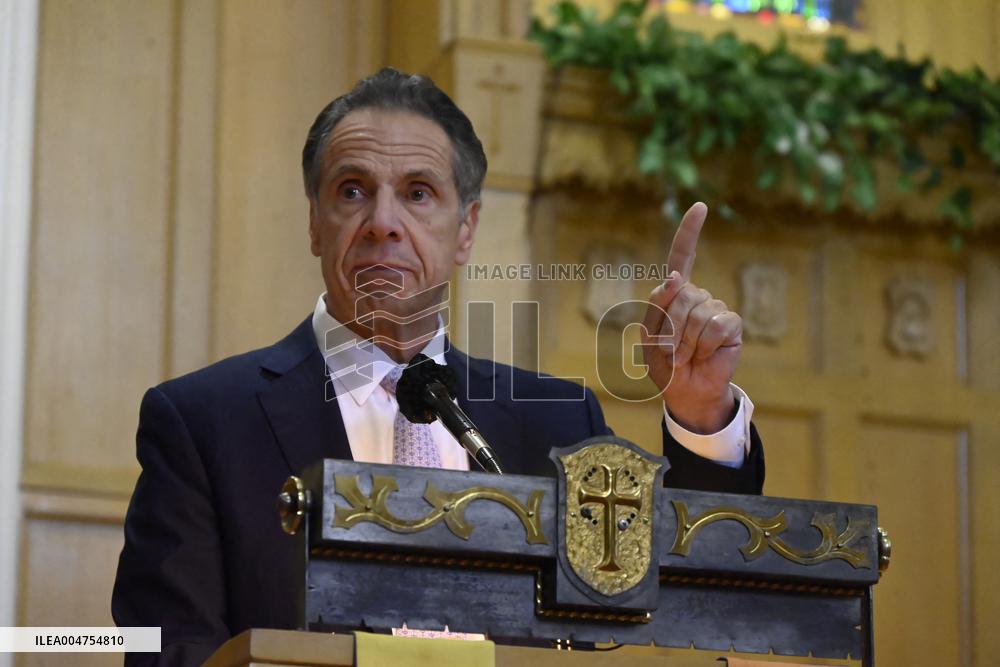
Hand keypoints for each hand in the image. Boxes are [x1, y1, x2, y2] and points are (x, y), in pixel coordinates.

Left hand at [640, 202, 741, 433]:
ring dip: (684, 341)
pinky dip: (702, 345)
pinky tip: (704, 355)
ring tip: (684, 356)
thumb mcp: (648, 333)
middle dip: (670, 326)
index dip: (690, 231)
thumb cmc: (664, 362)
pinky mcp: (731, 324)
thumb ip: (657, 304)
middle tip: (670, 350)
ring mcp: (716, 308)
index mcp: (676, 293)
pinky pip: (714, 325)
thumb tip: (677, 277)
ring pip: (697, 312)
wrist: (685, 390)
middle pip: (681, 294)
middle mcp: (698, 295)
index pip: (683, 256)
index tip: (700, 206)